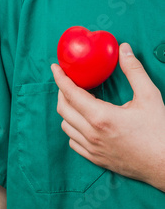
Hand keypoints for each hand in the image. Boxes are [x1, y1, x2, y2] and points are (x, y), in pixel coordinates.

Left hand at [51, 42, 164, 190]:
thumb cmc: (159, 132)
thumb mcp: (149, 96)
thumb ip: (134, 71)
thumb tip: (123, 49)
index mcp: (101, 117)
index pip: (70, 93)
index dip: (60, 78)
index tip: (55, 67)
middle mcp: (91, 133)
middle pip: (63, 108)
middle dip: (62, 91)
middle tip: (68, 81)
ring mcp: (91, 148)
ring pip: (65, 125)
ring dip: (67, 110)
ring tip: (77, 100)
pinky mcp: (95, 158)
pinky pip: (73, 142)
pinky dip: (73, 129)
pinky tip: (82, 122)